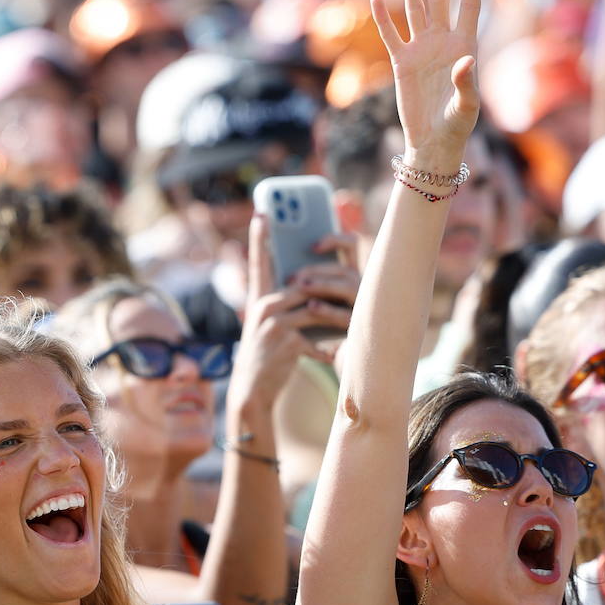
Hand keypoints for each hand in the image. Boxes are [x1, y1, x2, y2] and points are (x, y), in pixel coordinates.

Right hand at [228, 217, 353, 414]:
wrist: (252, 390)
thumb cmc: (269, 354)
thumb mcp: (272, 324)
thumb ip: (289, 305)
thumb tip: (316, 288)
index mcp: (258, 297)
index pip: (259, 261)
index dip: (260, 237)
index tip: (262, 213)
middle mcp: (262, 304)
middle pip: (304, 284)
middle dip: (329, 288)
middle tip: (351, 287)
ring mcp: (271, 322)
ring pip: (314, 308)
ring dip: (335, 317)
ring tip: (351, 323)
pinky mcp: (284, 341)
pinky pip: (315, 336)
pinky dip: (326, 347)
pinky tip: (332, 356)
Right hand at [371, 0, 480, 167]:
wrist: (433, 142)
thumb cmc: (457, 126)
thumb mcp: (467, 106)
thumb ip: (467, 82)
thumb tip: (465, 60)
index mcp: (464, 47)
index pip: (469, 8)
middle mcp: (442, 43)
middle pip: (438, 0)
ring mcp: (420, 51)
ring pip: (414, 11)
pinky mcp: (402, 63)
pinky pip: (391, 36)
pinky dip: (384, 19)